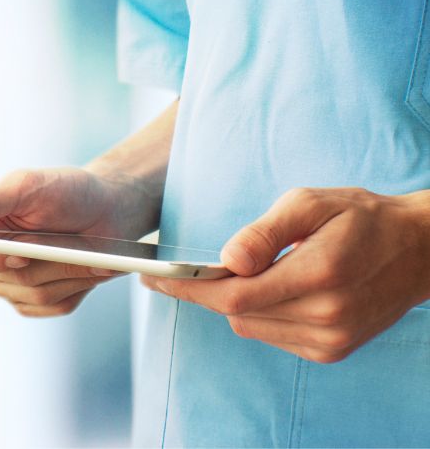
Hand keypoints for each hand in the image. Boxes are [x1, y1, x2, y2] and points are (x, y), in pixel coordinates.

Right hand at [0, 167, 155, 317]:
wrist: (108, 209)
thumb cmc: (64, 191)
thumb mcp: (26, 186)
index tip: (17, 253)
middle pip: (2, 279)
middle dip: (40, 260)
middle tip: (64, 241)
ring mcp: (15, 284)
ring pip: (33, 293)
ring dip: (65, 269)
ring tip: (83, 247)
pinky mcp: (41, 301)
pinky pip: (54, 304)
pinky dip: (77, 283)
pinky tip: (86, 265)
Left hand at [141, 187, 429, 362]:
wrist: (418, 251)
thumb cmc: (360, 217)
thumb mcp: (310, 204)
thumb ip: (265, 232)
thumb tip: (228, 258)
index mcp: (319, 275)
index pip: (234, 295)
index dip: (188, 288)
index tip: (151, 277)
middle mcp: (325, 317)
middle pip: (237, 313)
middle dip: (205, 291)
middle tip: (181, 270)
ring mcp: (330, 340)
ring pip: (250, 326)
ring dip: (236, 301)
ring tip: (252, 270)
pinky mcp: (331, 351)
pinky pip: (271, 334)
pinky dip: (260, 313)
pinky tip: (275, 289)